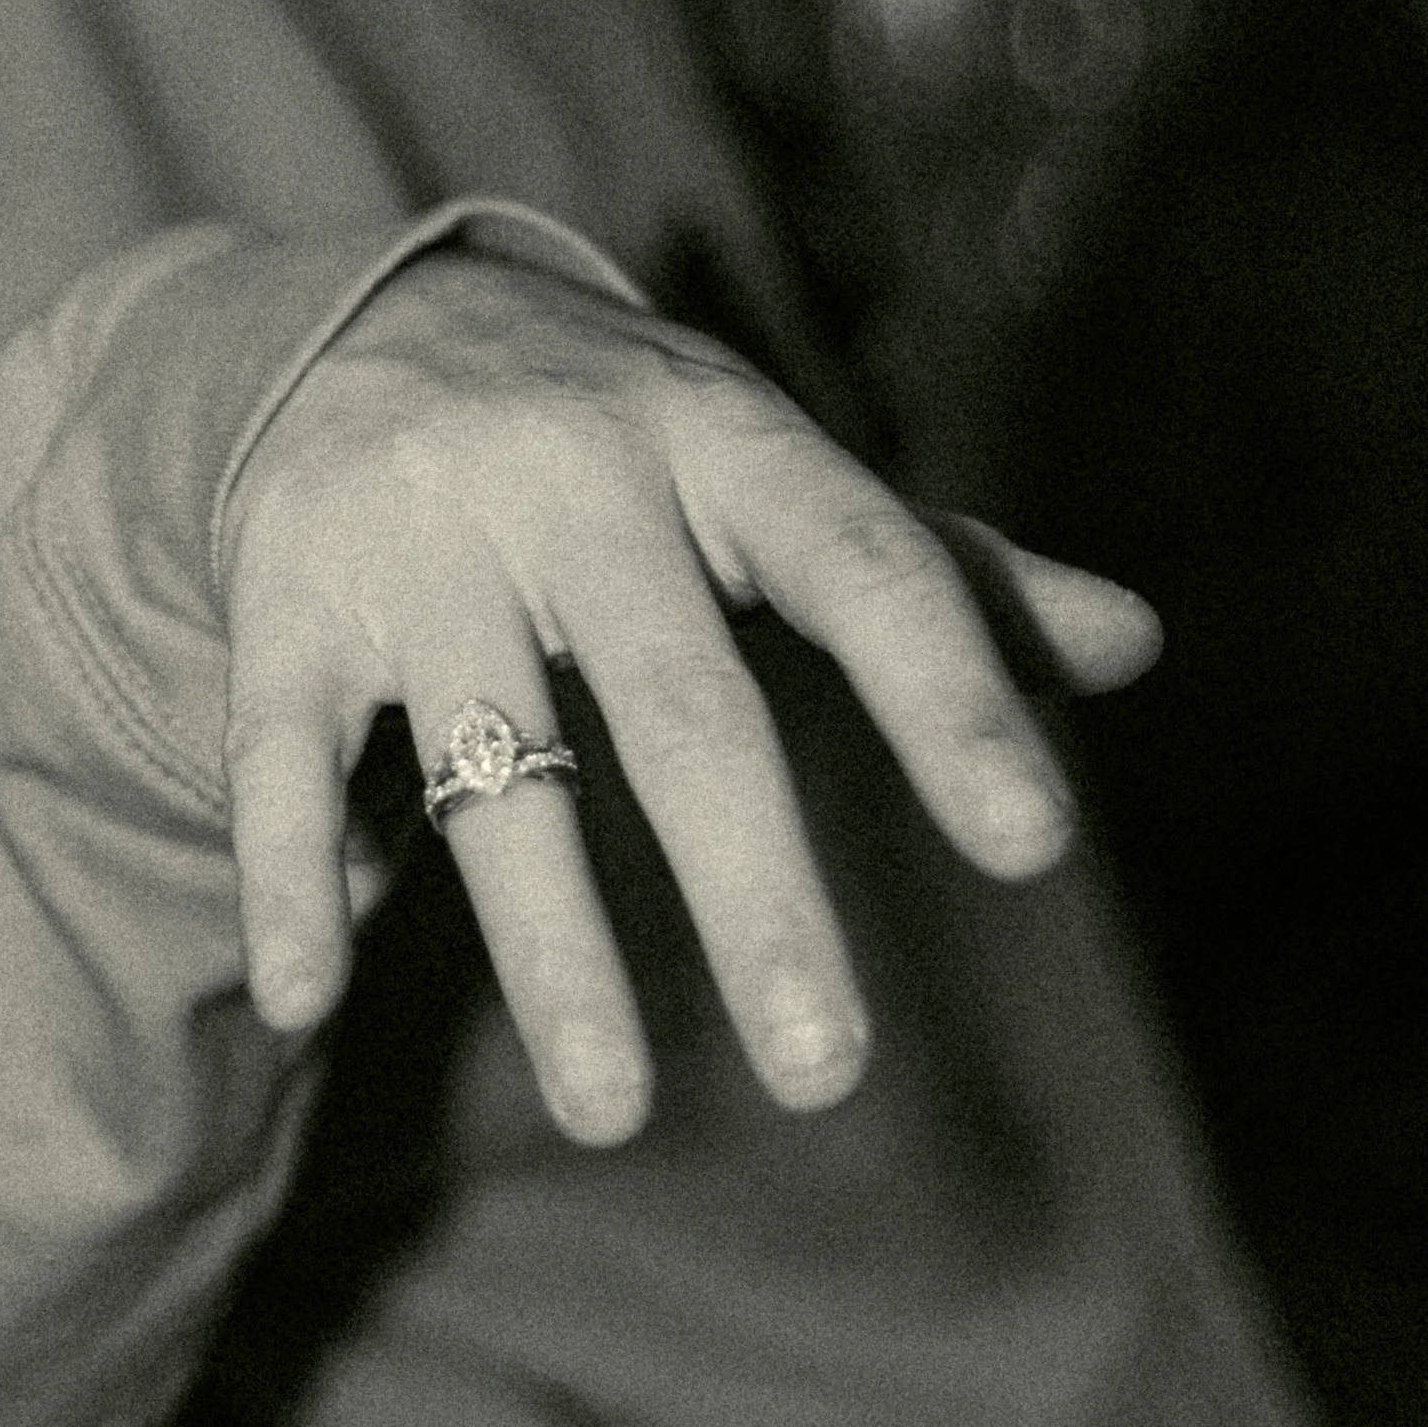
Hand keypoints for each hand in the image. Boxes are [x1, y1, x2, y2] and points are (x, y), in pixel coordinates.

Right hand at [217, 251, 1158, 1145]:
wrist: (362, 314)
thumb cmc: (624, 439)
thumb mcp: (773, 468)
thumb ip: (941, 573)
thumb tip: (1142, 643)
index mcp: (725, 439)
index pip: (866, 568)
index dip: (955, 700)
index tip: (1038, 845)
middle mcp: (573, 476)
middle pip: (678, 700)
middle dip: (753, 888)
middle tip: (828, 1069)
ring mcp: (420, 535)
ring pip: (489, 756)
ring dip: (551, 943)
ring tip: (614, 1113)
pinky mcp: (288, 592)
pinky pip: (285, 747)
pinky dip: (297, 872)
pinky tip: (313, 1001)